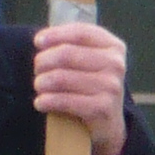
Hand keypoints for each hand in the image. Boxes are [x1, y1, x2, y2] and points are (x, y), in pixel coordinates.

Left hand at [30, 23, 129, 154]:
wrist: (108, 122)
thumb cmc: (90, 85)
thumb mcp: (88, 60)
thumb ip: (70, 45)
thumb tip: (41, 41)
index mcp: (113, 47)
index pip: (80, 33)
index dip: (55, 35)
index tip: (38, 42)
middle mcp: (116, 65)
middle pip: (66, 54)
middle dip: (43, 62)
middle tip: (38, 71)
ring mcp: (112, 87)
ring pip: (61, 77)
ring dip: (41, 83)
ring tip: (39, 87)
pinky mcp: (103, 108)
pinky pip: (64, 100)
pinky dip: (46, 101)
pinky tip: (40, 103)